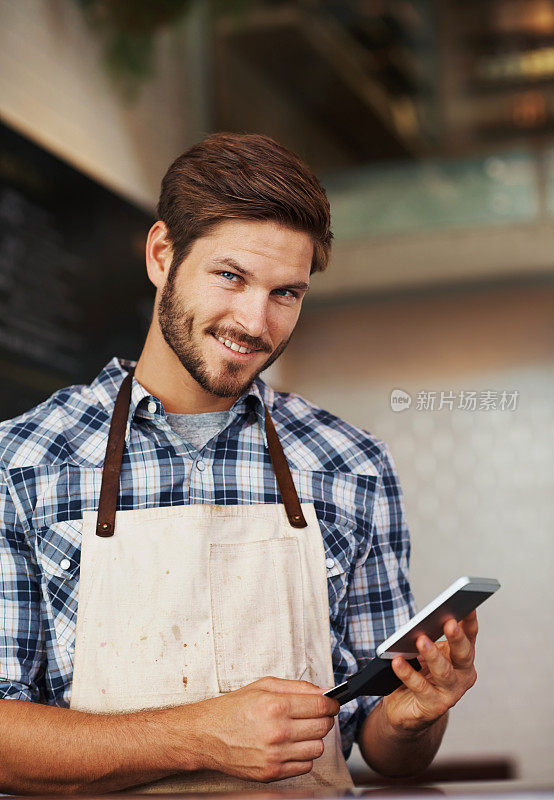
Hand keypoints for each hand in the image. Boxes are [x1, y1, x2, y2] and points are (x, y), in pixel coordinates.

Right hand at [190, 677, 337, 781]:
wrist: (207, 734)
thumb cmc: (234, 707)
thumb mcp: (265, 686)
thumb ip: (298, 687)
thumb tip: (325, 691)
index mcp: (276, 706)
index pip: (321, 707)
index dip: (331, 704)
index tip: (331, 704)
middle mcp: (278, 732)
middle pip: (323, 727)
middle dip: (323, 719)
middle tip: (313, 715)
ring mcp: (275, 755)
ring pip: (317, 748)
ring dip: (313, 739)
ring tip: (298, 731)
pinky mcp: (272, 773)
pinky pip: (305, 767)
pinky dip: (302, 756)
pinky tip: (289, 746)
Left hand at [383, 611, 478, 733]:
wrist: (407, 708)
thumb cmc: (418, 673)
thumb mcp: (424, 652)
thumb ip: (427, 637)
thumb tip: (421, 623)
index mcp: (462, 656)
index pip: (469, 636)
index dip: (470, 621)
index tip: (468, 605)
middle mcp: (463, 675)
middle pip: (463, 654)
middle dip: (456, 637)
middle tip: (448, 622)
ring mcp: (451, 692)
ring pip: (444, 672)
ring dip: (432, 655)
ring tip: (420, 640)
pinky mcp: (434, 706)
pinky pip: (420, 687)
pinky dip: (408, 673)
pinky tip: (397, 661)